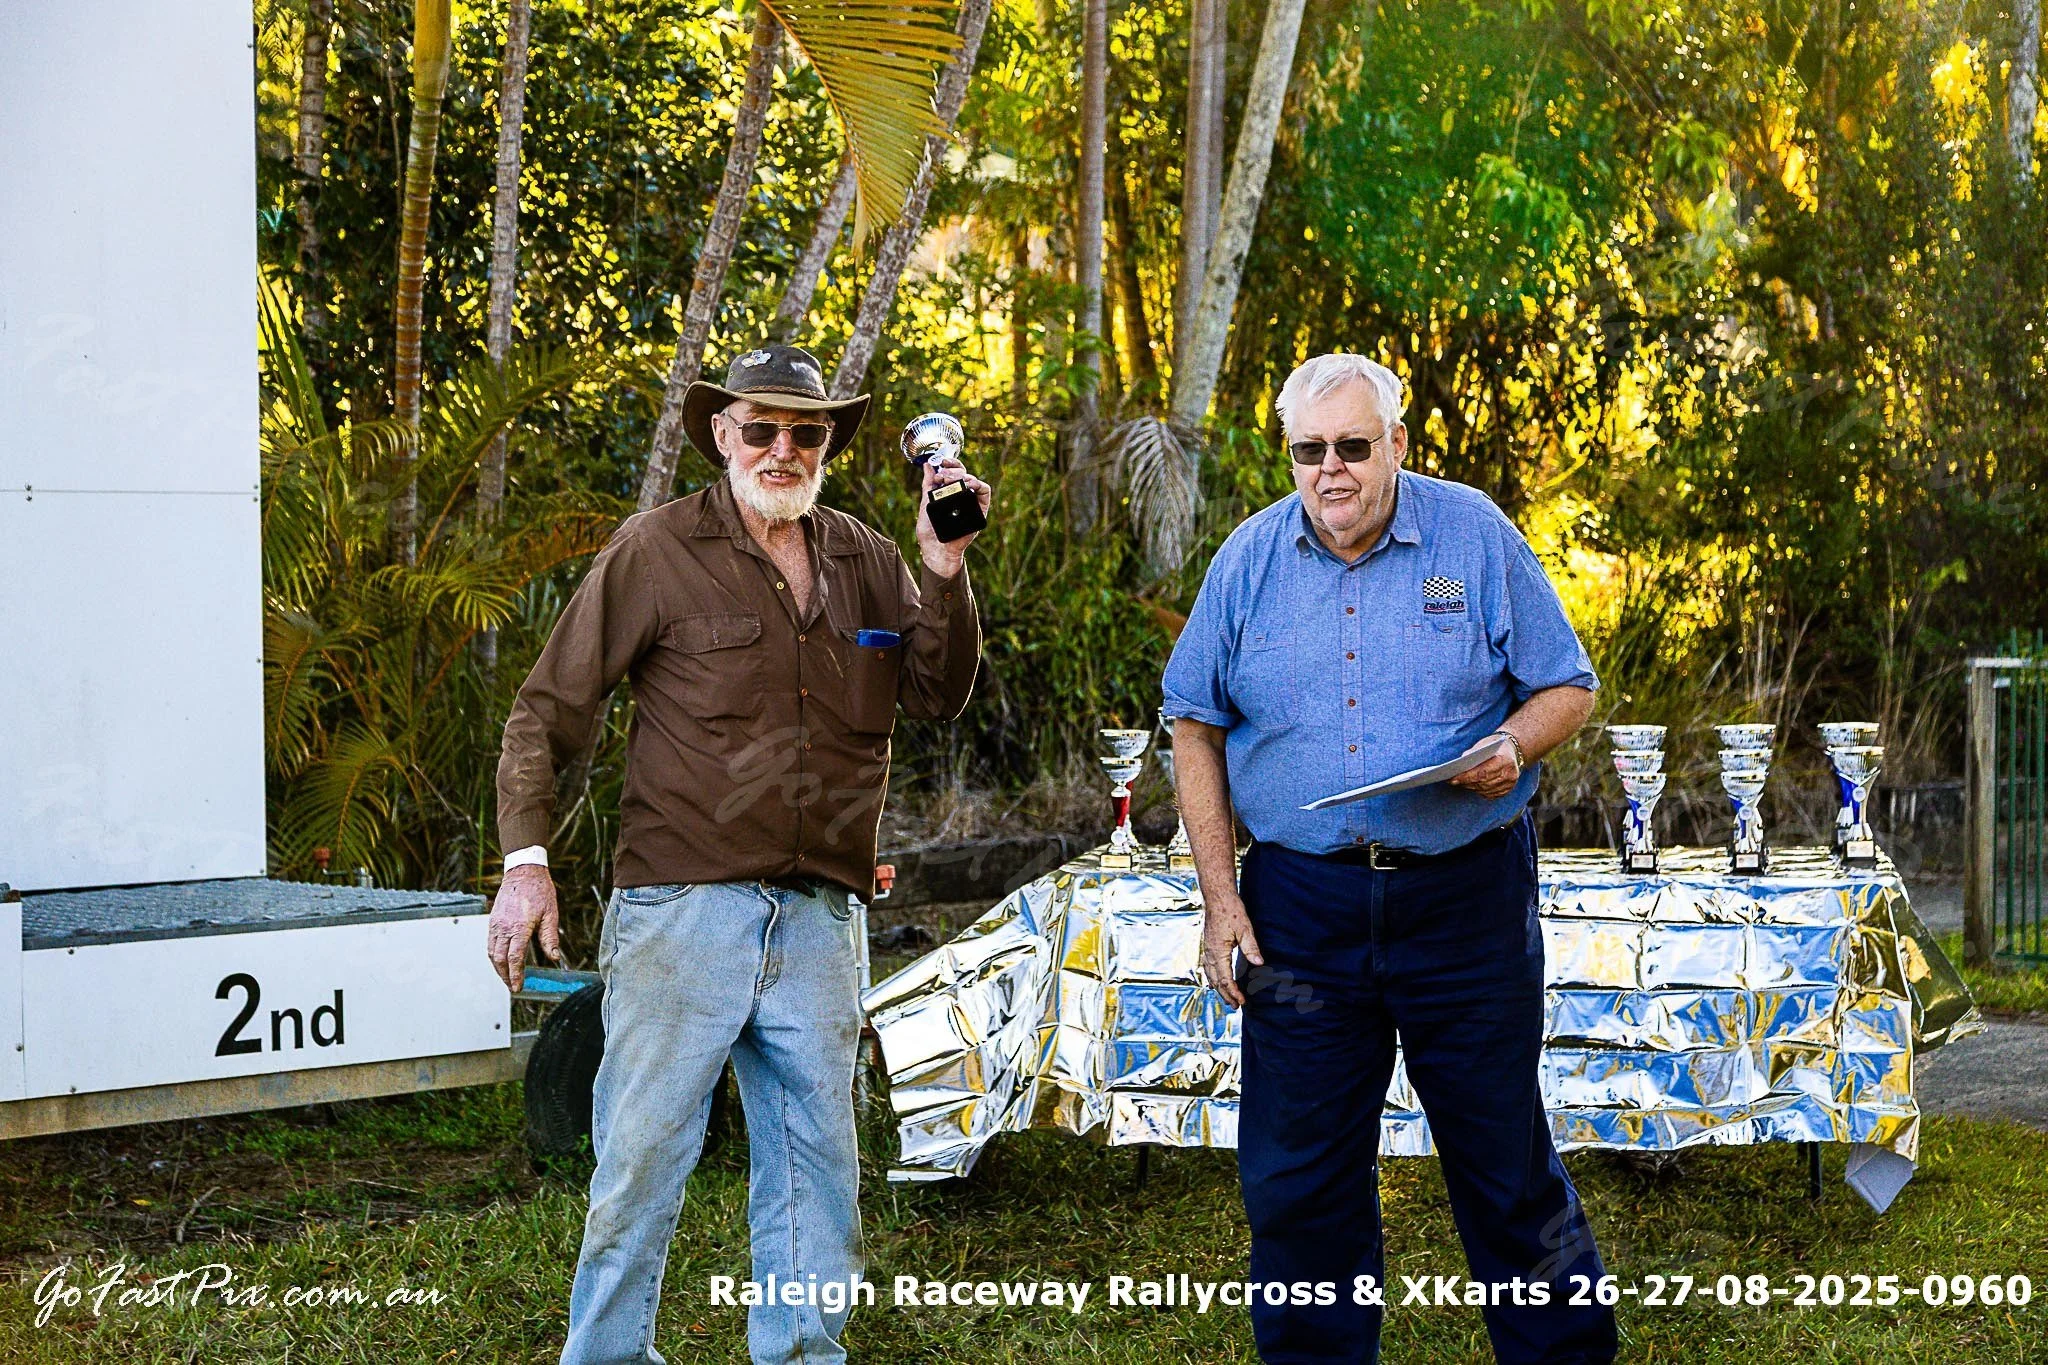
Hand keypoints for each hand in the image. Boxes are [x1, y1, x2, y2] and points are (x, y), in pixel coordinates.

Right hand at [487, 863, 560, 991]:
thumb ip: (550, 938)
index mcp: (519, 927)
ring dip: (498, 968)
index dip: (515, 975)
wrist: (523, 872)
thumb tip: (554, 958)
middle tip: (512, 987)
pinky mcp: (492, 920)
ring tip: (507, 977)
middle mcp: (503, 927)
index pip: (514, 958)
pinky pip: (490, 943)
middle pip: (499, 959)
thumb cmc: (539, 891)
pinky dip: (494, 956)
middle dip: (505, 976)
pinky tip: (502, 961)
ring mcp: (495, 924)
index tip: (518, 987)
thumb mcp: (551, 914)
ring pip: (491, 952)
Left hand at [914, 455, 990, 575]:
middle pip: (964, 473)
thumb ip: (927, 484)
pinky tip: (967, 485)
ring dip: (963, 476)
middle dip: (953, 470)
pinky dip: (978, 484)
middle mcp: (962, 496)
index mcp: (949, 492)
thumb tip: (927, 465)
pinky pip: (985, 492)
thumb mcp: (925, 503)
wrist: (936, 550)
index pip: (954, 472)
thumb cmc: (930, 531)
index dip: (950, 463)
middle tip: (942, 476)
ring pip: (974, 480)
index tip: (941, 462)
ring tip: (949, 480)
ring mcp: (971, 502)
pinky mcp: (980, 511)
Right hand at [1200, 890, 1264, 1008]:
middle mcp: (1209, 952)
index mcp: (1217, 951)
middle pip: (1215, 980)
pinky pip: (1207, 967)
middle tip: (1236, 1006)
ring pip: (1209, 975)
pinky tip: (1217, 979)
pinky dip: (1213, 978)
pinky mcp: (1207, 945)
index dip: (1233, 992)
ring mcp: (1206, 949)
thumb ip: (1251, 947)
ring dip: (1218, 988)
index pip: (1225, 978)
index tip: (1242, 1002)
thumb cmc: (1231, 910)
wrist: (1217, 896)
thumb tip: (1259, 963)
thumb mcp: (1245, 928)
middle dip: (1225, 995)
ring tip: (1227, 997)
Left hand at [1447, 734, 1521, 799]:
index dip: (1467, 777)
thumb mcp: (1484, 744)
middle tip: (1452, 781)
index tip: (1453, 778)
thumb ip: (1472, 753)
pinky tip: (1471, 786)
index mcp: (1504, 760)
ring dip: (1471, 787)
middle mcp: (1509, 773)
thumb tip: (1459, 763)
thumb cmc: (1495, 746)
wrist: (1513, 750)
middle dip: (1466, 782)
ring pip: (1486, 789)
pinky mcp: (1508, 789)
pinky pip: (1491, 794)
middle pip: (1483, 782)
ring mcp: (1510, 783)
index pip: (1482, 772)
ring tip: (1460, 783)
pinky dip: (1480, 791)